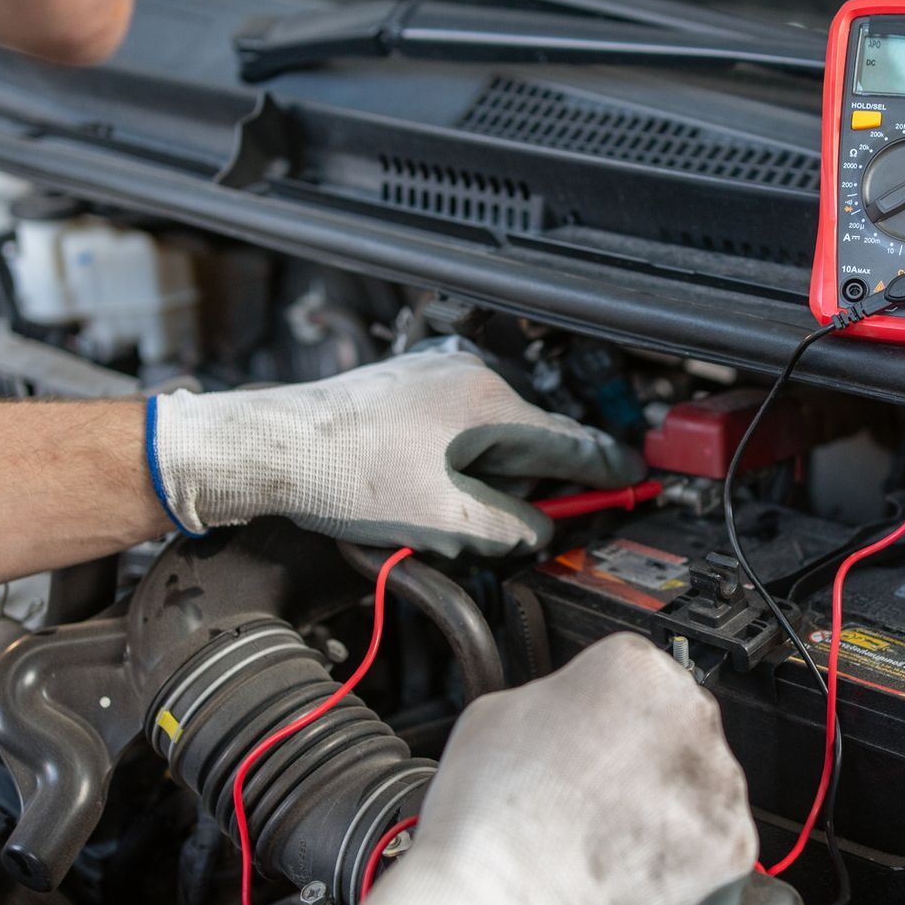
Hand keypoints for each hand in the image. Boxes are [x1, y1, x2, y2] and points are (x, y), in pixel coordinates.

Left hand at [147, 351, 641, 556]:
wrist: (269, 447)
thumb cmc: (343, 476)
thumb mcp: (446, 523)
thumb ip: (512, 529)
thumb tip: (539, 531)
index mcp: (490, 405)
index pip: (573, 443)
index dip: (609, 471)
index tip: (636, 479)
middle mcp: (470, 376)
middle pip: (531, 441)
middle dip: (526, 486)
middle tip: (502, 527)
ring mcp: (437, 373)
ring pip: (492, 435)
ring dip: (484, 474)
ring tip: (436, 508)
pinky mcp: (409, 383)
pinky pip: (457, 425)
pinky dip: (456, 458)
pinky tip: (417, 485)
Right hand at [345, 634, 757, 904]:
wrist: (511, 902)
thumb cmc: (496, 813)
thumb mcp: (496, 716)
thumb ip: (550, 702)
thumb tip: (561, 719)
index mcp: (634, 667)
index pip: (637, 674)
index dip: (606, 715)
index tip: (589, 741)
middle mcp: (691, 713)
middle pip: (678, 727)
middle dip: (645, 759)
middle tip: (594, 796)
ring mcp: (720, 782)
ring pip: (700, 788)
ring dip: (668, 808)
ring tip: (608, 841)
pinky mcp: (733, 845)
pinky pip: (713, 847)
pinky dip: (685, 863)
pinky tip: (634, 871)